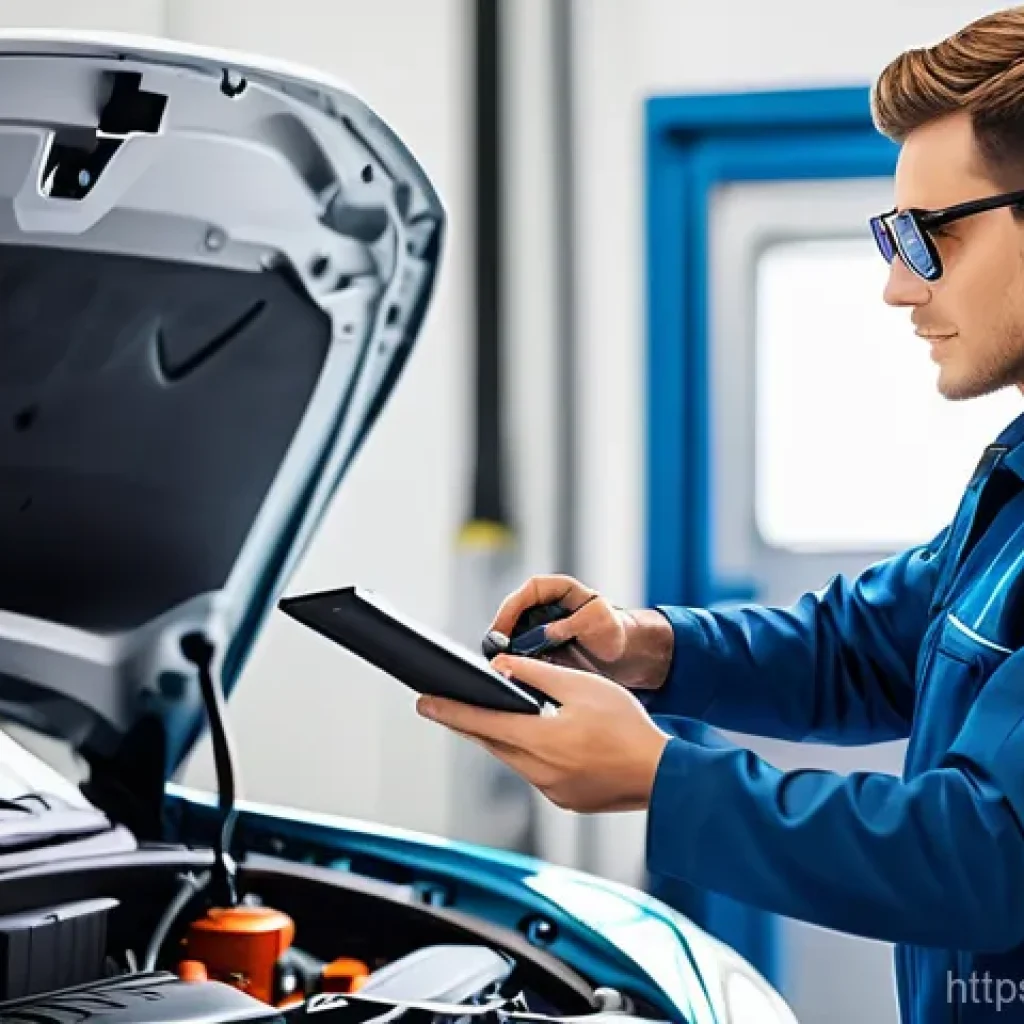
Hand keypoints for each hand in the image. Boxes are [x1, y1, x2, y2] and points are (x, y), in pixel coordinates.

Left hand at [416, 654, 670, 813]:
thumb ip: (538, 676)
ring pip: (513, 760)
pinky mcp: (566, 801)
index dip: (451, 712)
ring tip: (496, 718)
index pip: (483, 723)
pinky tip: (539, 741)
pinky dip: (529, 755)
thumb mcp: (583, 687)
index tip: (424, 704)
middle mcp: (541, 772)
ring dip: (502, 739)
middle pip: (493, 744)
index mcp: (543, 741)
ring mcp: (553, 791)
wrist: (664, 775)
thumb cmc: (629, 728)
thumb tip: (502, 669)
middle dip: (468, 725)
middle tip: (445, 708)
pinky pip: (535, 774)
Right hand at [492, 574, 673, 689]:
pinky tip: (513, 674)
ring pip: (511, 635)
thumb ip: (573, 624)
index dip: (512, 608)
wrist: (624, 656)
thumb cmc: (616, 631)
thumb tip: (545, 633)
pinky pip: (519, 653)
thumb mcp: (600, 622)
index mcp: (559, 589)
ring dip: (505, 650)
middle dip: (502, 632)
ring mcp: (538, 628)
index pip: (529, 591)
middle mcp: (544, 607)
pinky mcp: (537, 649)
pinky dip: (515, 662)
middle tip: (496, 652)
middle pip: (513, 614)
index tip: (503, 628)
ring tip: (502, 665)